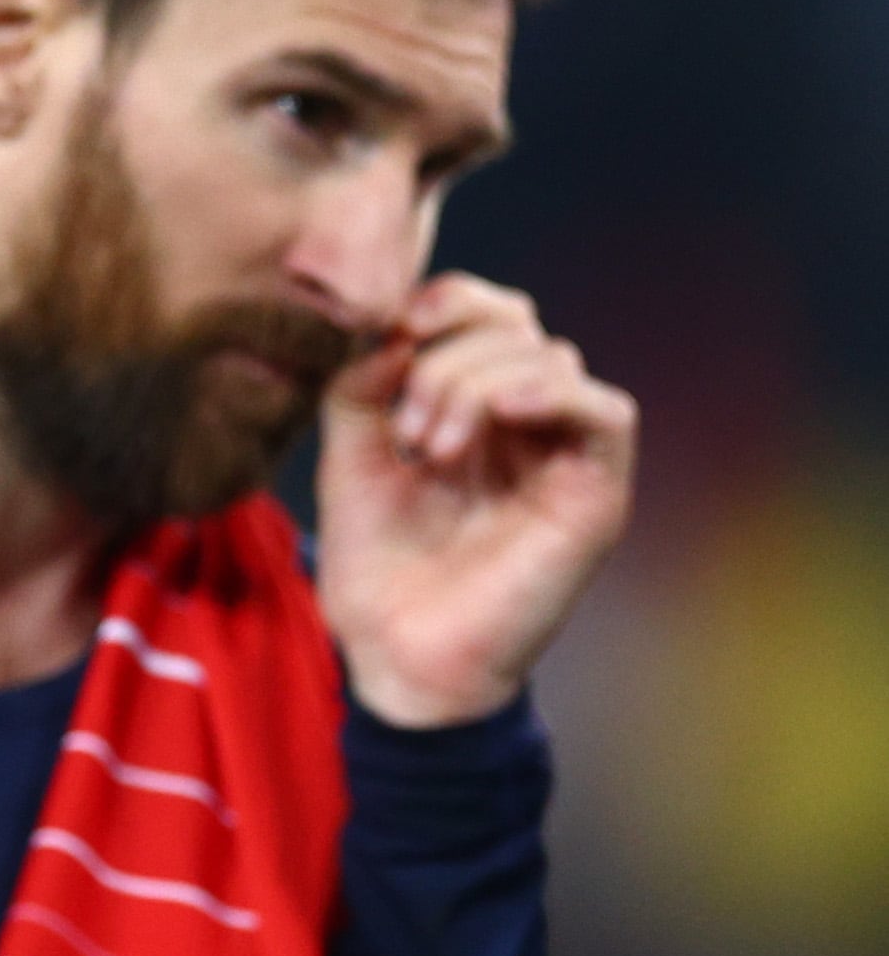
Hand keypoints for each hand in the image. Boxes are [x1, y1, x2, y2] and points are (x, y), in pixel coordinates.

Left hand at [314, 274, 637, 728]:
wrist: (394, 653)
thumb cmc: (375, 565)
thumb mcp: (349, 454)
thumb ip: (362, 382)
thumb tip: (390, 326)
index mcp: (473, 410)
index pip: (486, 315)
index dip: (444, 301)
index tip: (388, 327)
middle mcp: (526, 427)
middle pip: (517, 326)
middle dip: (447, 352)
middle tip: (406, 421)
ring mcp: (564, 458)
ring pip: (550, 359)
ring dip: (475, 382)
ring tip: (431, 447)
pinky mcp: (594, 494)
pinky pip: (605, 413)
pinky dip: (549, 394)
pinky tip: (499, 413)